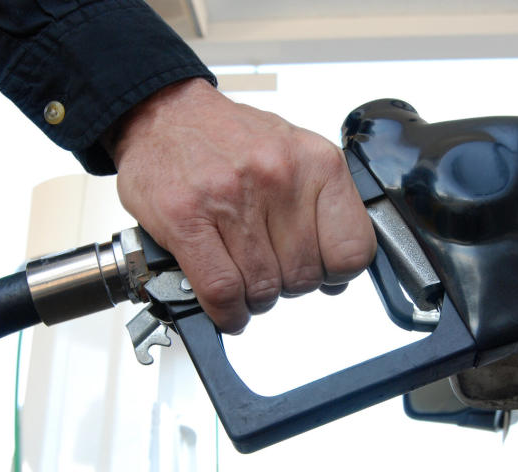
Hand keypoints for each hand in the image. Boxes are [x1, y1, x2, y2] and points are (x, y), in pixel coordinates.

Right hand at [109, 78, 375, 332]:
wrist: (165, 113)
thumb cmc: (229, 139)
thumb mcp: (295, 156)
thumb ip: (320, 208)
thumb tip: (335, 275)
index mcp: (317, 162)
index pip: (353, 250)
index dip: (337, 274)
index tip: (323, 273)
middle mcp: (279, 176)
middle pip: (304, 276)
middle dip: (288, 286)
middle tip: (271, 272)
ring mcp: (231, 197)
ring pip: (264, 288)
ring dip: (255, 299)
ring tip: (244, 281)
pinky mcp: (186, 218)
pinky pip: (222, 290)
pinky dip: (227, 311)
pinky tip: (227, 307)